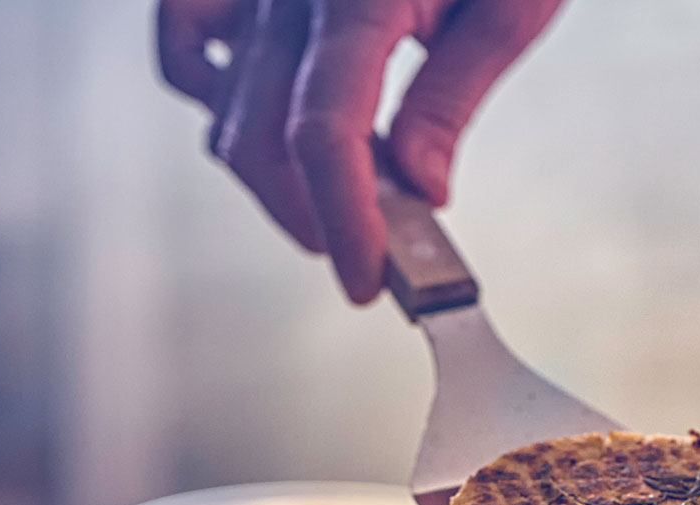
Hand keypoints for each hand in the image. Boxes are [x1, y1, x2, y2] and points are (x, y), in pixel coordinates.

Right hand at [156, 0, 565, 303]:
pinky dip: (206, 94)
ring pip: (222, 105)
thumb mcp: (514, 2)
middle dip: (309, 215)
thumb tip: (421, 191)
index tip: (368, 282)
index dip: (344, 220)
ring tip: (335, 202)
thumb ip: (455, 94)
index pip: (326, 132)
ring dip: (270, 175)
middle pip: (261, 134)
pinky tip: (260, 123)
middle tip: (366, 254)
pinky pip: (184, 37)